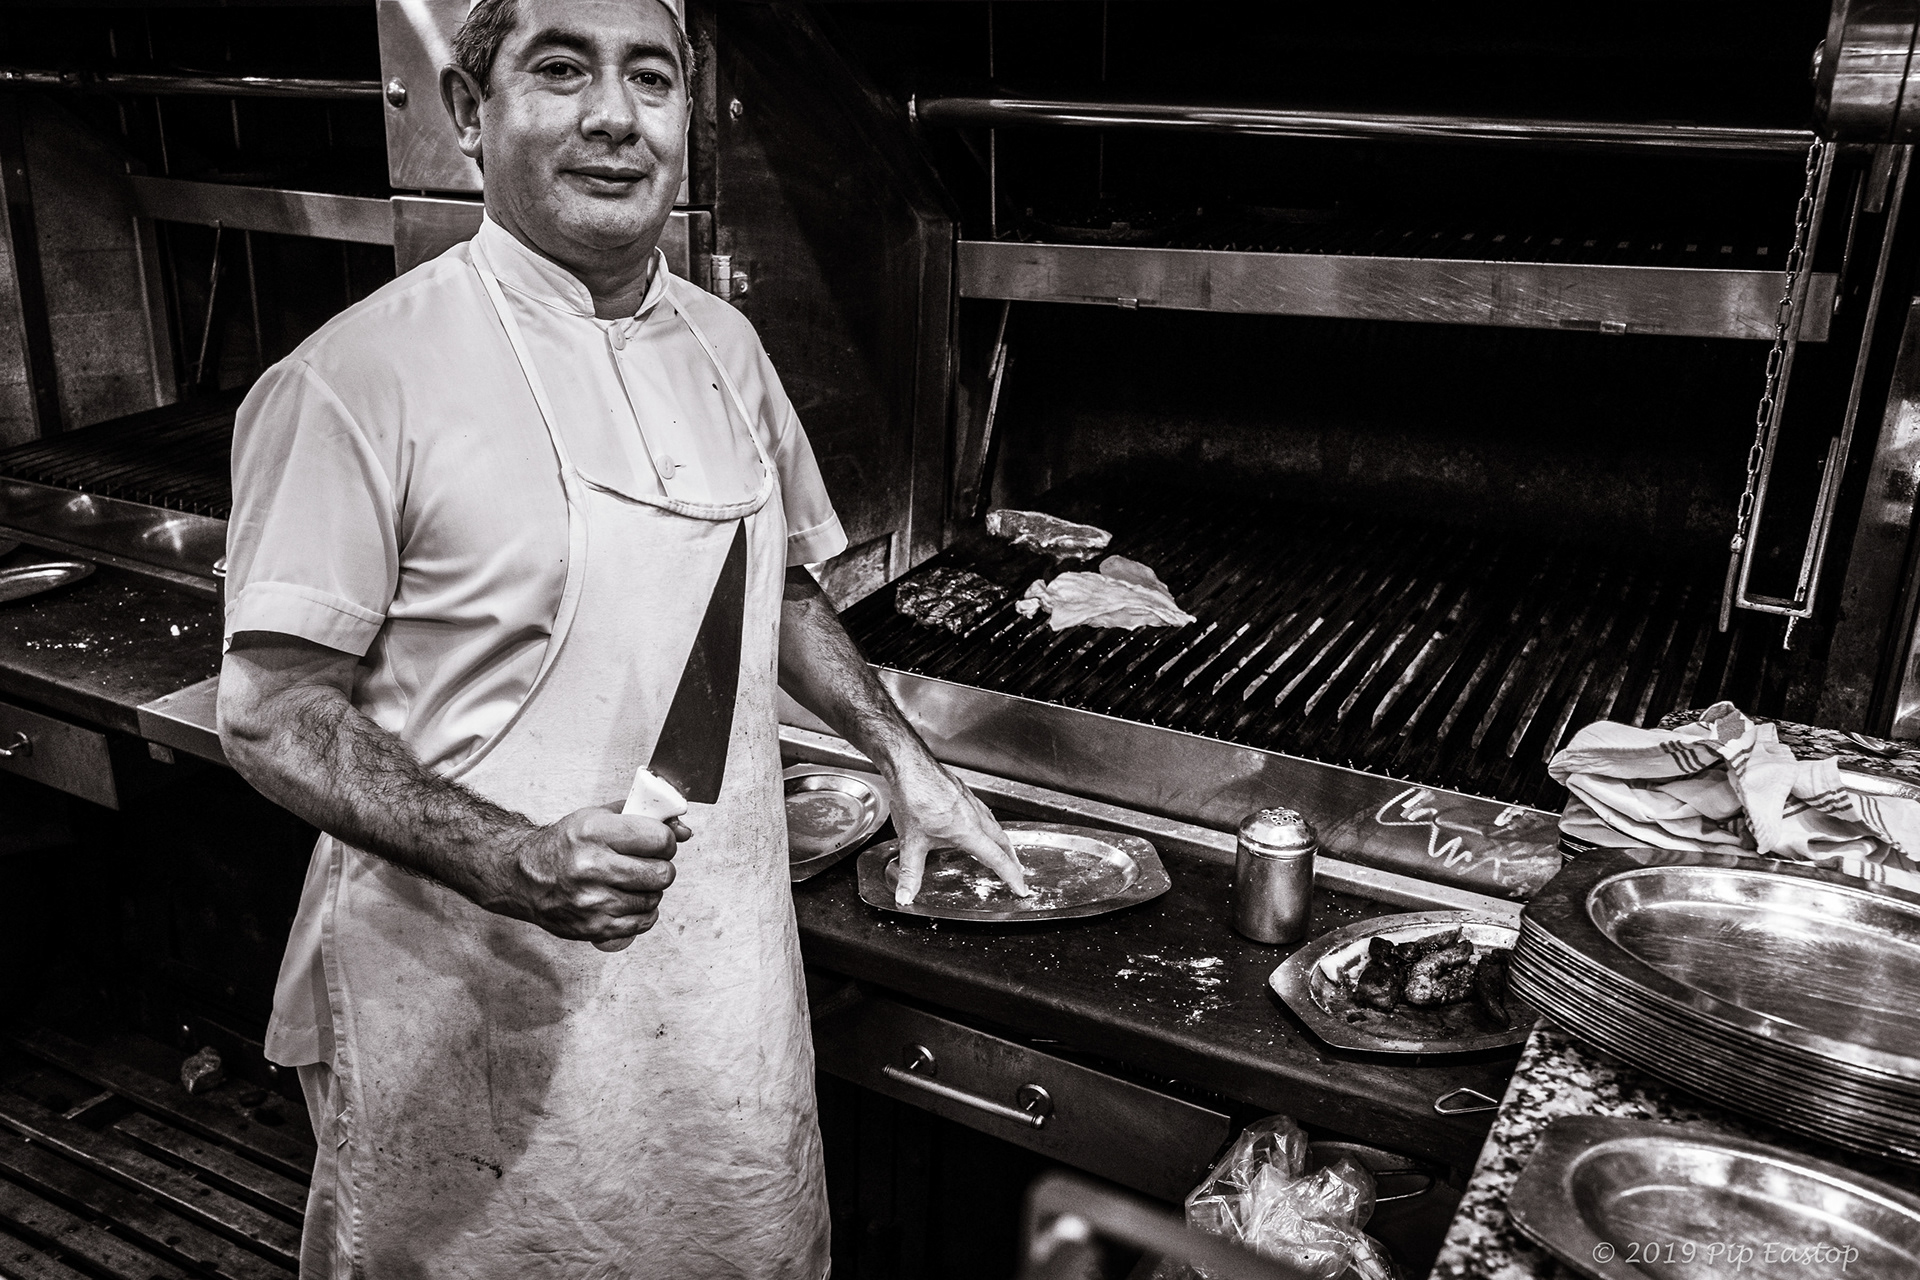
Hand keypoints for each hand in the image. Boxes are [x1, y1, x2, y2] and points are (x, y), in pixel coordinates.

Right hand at [487, 804, 688, 941]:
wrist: (524, 878)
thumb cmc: (564, 845)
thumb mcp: (597, 817)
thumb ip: (642, 818)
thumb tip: (683, 831)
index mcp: (594, 832)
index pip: (659, 839)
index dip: (666, 841)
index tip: (658, 843)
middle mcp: (592, 867)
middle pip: (662, 873)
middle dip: (661, 867)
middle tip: (647, 864)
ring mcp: (593, 901)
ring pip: (654, 899)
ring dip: (650, 890)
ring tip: (631, 882)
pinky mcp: (594, 926)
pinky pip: (642, 922)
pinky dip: (641, 912)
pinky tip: (627, 900)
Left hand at [889, 761, 1028, 904]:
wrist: (910, 765)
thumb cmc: (913, 797)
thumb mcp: (911, 842)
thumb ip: (910, 873)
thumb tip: (905, 897)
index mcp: (967, 830)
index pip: (997, 859)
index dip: (1011, 876)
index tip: (1020, 888)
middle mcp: (974, 815)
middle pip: (1003, 841)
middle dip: (1012, 860)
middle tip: (1017, 872)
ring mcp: (970, 802)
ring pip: (995, 825)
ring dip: (1002, 842)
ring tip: (1002, 851)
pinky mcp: (963, 792)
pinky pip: (984, 812)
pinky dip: (990, 825)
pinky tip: (979, 825)